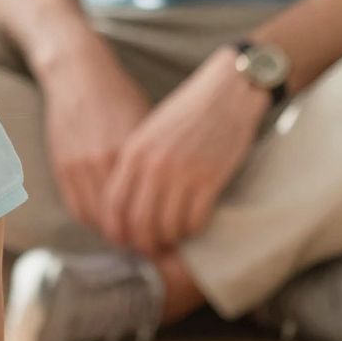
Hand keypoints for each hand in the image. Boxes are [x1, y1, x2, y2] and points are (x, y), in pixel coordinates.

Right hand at [42, 46, 151, 234]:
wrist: (78, 74)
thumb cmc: (120, 96)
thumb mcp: (146, 125)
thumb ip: (153, 162)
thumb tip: (169, 197)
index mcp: (131, 152)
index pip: (144, 208)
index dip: (156, 232)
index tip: (168, 244)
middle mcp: (104, 162)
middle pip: (120, 220)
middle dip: (136, 240)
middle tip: (151, 251)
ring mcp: (79, 165)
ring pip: (97, 218)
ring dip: (113, 233)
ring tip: (130, 240)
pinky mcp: (61, 165)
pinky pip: (76, 207)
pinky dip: (92, 220)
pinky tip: (105, 221)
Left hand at [100, 49, 266, 256]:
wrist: (228, 91)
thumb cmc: (188, 111)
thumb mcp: (150, 131)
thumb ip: (135, 163)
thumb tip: (126, 202)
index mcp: (133, 152)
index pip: (113, 205)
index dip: (117, 230)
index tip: (124, 240)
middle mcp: (153, 166)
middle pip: (138, 223)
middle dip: (143, 243)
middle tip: (151, 249)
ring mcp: (182, 174)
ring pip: (167, 227)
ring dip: (170, 240)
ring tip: (174, 240)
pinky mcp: (210, 180)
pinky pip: (195, 221)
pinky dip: (193, 231)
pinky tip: (195, 227)